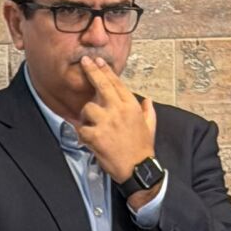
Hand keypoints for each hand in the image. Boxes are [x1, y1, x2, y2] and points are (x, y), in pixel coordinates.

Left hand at [75, 55, 156, 188]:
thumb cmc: (142, 149)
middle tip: (84, 61)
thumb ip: (147, 111)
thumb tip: (147, 100)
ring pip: (87, 108)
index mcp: (131, 106)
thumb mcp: (149, 127)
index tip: (99, 62)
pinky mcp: (96, 135)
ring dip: (86, 116)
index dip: (107, 71)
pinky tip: (88, 140)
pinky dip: (82, 134)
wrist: (138, 168)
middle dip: (92, 71)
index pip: (117, 83)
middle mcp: (119, 110)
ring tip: (91, 126)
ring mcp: (107, 122)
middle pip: (102, 85)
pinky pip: (82, 129)